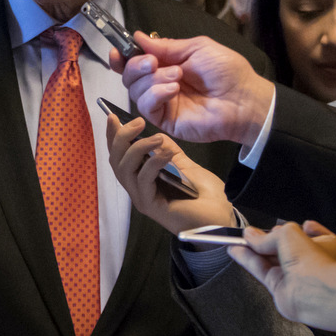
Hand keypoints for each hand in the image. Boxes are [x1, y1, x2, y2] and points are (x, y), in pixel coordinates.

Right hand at [104, 113, 231, 234]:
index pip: (120, 156)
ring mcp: (142, 199)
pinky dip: (153, 162)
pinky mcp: (151, 206)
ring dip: (138, 148)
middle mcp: (138, 190)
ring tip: (158, 137)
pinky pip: (143, 179)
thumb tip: (156, 135)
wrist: (222, 218)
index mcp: (143, 180)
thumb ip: (169, 152)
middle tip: (138, 122)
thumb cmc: (206, 197)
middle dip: (122, 138)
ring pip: (125, 169)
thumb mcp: (186, 166)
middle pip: (116, 162)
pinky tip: (168, 153)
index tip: (113, 117)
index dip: (114, 137)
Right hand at [110, 32, 273, 147]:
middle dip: (136, 65)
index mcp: (168, 64)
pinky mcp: (165, 120)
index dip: (123, 57)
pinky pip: (146, 106)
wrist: (243, 99)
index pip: (136, 61)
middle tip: (153, 62)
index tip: (118, 51)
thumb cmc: (227, 72)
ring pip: (135, 90)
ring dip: (153, 79)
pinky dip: (155, 94)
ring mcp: (162, 103)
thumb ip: (166, 46)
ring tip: (177, 76)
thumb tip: (138, 37)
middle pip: (129, 76)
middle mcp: (160, 83)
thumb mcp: (197, 48)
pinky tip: (172, 90)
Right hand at [229, 220, 335, 323]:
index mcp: (323, 245)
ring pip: (269, 258)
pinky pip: (260, 270)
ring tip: (237, 240)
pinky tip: (236, 251)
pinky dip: (247, 260)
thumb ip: (267, 236)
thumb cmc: (314, 261)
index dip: (291, 229)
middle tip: (249, 233)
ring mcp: (293, 275)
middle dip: (266, 239)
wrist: (314, 291)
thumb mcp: (288, 233)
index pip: (306, 233)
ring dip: (252, 249)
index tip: (276, 225)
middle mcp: (308, 260)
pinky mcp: (279, 287)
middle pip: (283, 247)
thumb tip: (251, 235)